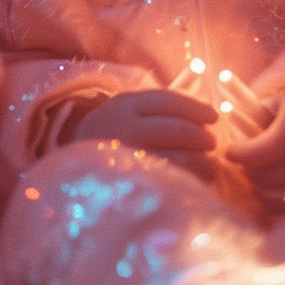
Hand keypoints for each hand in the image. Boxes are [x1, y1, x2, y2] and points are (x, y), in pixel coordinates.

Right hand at [73, 89, 217, 180]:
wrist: (71, 171)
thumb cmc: (110, 138)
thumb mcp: (125, 114)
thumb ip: (156, 109)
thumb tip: (202, 107)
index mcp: (124, 105)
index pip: (168, 100)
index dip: (196, 108)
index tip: (213, 117)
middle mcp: (125, 127)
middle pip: (178, 128)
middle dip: (202, 137)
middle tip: (212, 144)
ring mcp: (129, 157)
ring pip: (180, 157)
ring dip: (203, 162)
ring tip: (209, 165)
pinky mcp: (135, 184)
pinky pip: (173, 181)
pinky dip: (191, 180)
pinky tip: (197, 181)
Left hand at [226, 86, 284, 208]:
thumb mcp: (275, 103)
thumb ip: (253, 115)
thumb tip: (226, 121)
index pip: (268, 149)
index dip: (244, 154)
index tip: (229, 152)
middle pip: (274, 174)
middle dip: (250, 171)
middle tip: (241, 164)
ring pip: (282, 194)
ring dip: (260, 188)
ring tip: (250, 175)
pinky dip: (275, 203)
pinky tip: (263, 190)